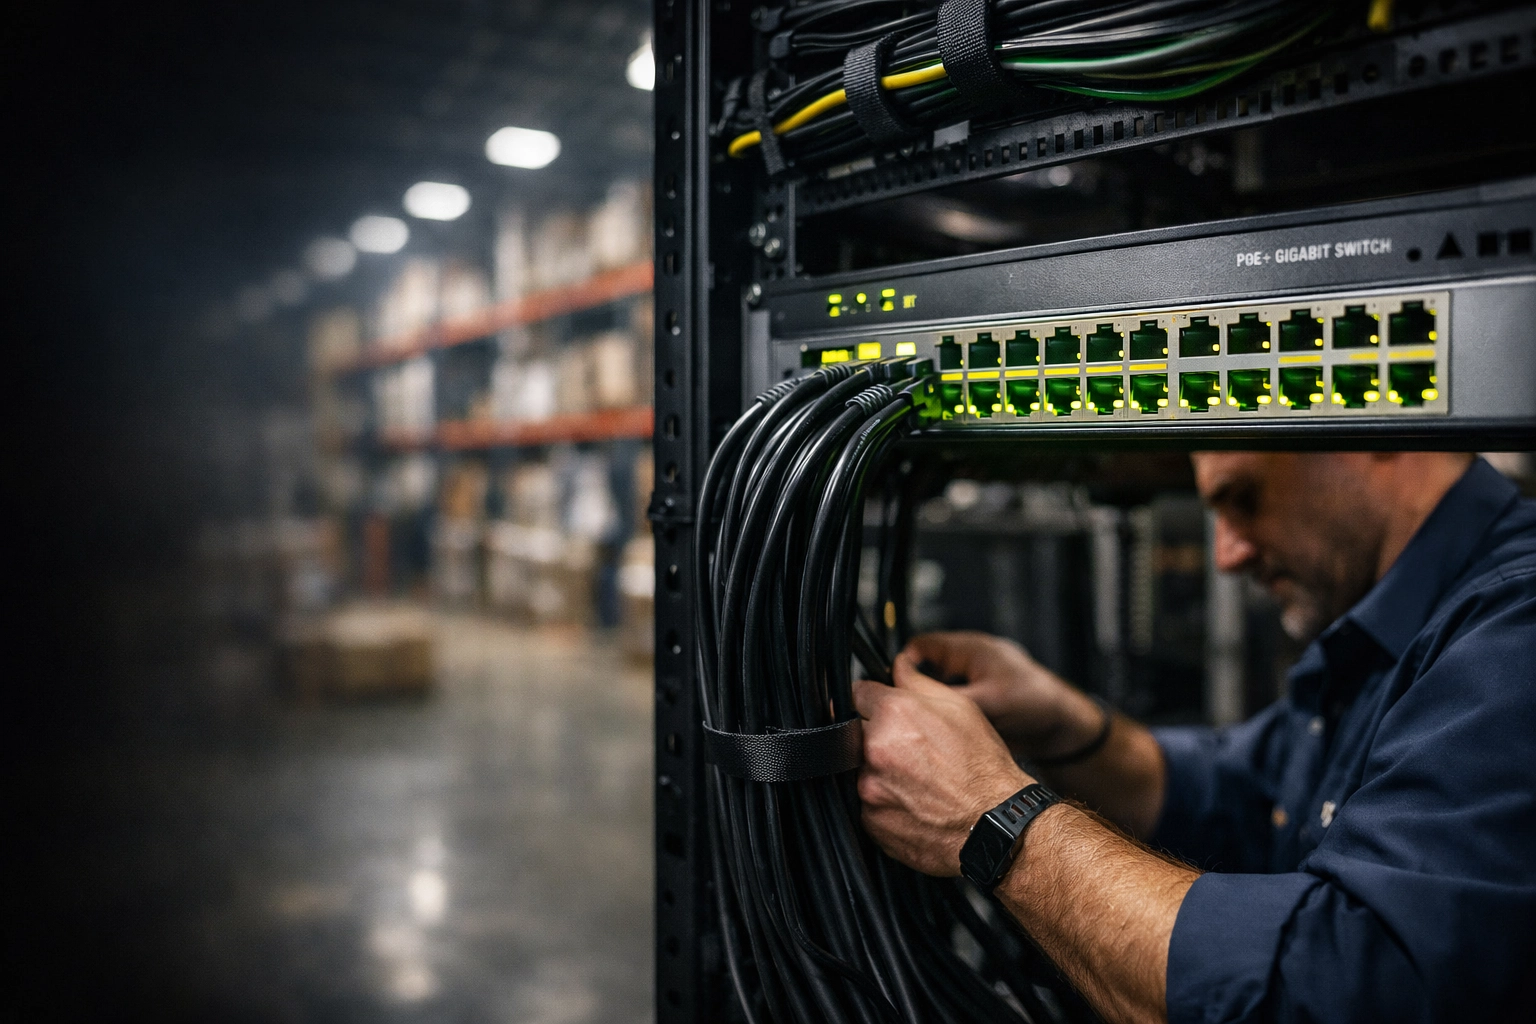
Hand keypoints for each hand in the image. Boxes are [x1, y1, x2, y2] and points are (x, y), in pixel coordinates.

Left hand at [853, 653, 1030, 876]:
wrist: (992, 824)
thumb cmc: (982, 767)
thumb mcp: (959, 708)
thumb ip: (917, 681)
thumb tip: (896, 665)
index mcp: (894, 713)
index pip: (857, 693)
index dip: (872, 700)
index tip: (881, 709)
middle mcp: (875, 748)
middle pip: (853, 731)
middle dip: (873, 735)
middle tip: (907, 749)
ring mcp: (868, 787)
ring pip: (858, 769)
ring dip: (878, 769)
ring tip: (915, 778)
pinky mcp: (869, 820)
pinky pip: (866, 803)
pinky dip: (883, 800)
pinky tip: (912, 801)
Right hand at [904, 632, 1103, 761]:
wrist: (1060, 729)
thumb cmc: (1035, 700)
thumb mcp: (989, 699)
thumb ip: (949, 698)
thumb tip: (913, 701)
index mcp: (966, 649)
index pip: (919, 647)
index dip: (902, 665)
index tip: (893, 689)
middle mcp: (964, 665)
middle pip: (922, 673)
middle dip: (912, 692)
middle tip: (902, 714)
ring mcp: (969, 686)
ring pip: (933, 695)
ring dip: (928, 710)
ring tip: (919, 728)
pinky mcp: (974, 708)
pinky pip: (947, 713)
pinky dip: (941, 723)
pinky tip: (938, 739)